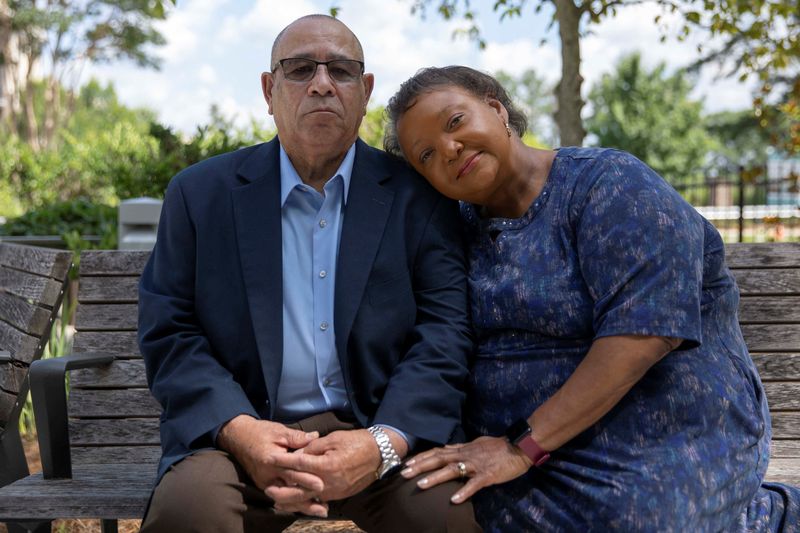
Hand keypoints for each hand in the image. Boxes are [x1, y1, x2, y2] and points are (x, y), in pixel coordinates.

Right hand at [217, 415, 327, 516]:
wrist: (238, 438)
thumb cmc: (259, 432)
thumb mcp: (279, 431)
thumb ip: (297, 437)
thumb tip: (315, 436)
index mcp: (271, 460)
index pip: (291, 471)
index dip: (306, 478)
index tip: (321, 485)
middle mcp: (267, 475)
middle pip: (289, 491)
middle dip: (306, 499)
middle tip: (322, 506)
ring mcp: (264, 482)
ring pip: (285, 498)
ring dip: (301, 505)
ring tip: (318, 510)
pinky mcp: (264, 485)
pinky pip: (280, 496)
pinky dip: (293, 502)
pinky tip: (306, 506)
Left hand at [265, 429, 382, 504]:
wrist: (380, 454)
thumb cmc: (357, 442)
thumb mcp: (334, 438)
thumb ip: (313, 447)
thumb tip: (297, 454)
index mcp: (327, 465)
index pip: (299, 464)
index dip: (283, 461)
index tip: (270, 458)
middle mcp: (329, 482)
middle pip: (300, 489)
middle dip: (283, 490)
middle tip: (268, 489)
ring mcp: (335, 491)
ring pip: (309, 499)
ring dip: (292, 500)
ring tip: (277, 501)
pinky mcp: (339, 495)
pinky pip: (320, 500)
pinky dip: (307, 502)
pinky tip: (297, 502)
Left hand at [400, 436, 532, 503]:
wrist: (519, 446)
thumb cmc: (498, 447)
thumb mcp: (476, 444)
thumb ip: (460, 448)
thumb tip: (446, 448)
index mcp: (463, 449)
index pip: (438, 452)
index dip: (422, 457)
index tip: (407, 463)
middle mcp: (466, 455)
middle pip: (439, 459)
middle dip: (420, 466)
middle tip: (404, 473)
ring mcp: (476, 465)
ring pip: (452, 470)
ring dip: (435, 477)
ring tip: (420, 485)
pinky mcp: (487, 475)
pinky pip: (474, 484)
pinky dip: (463, 492)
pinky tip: (453, 500)